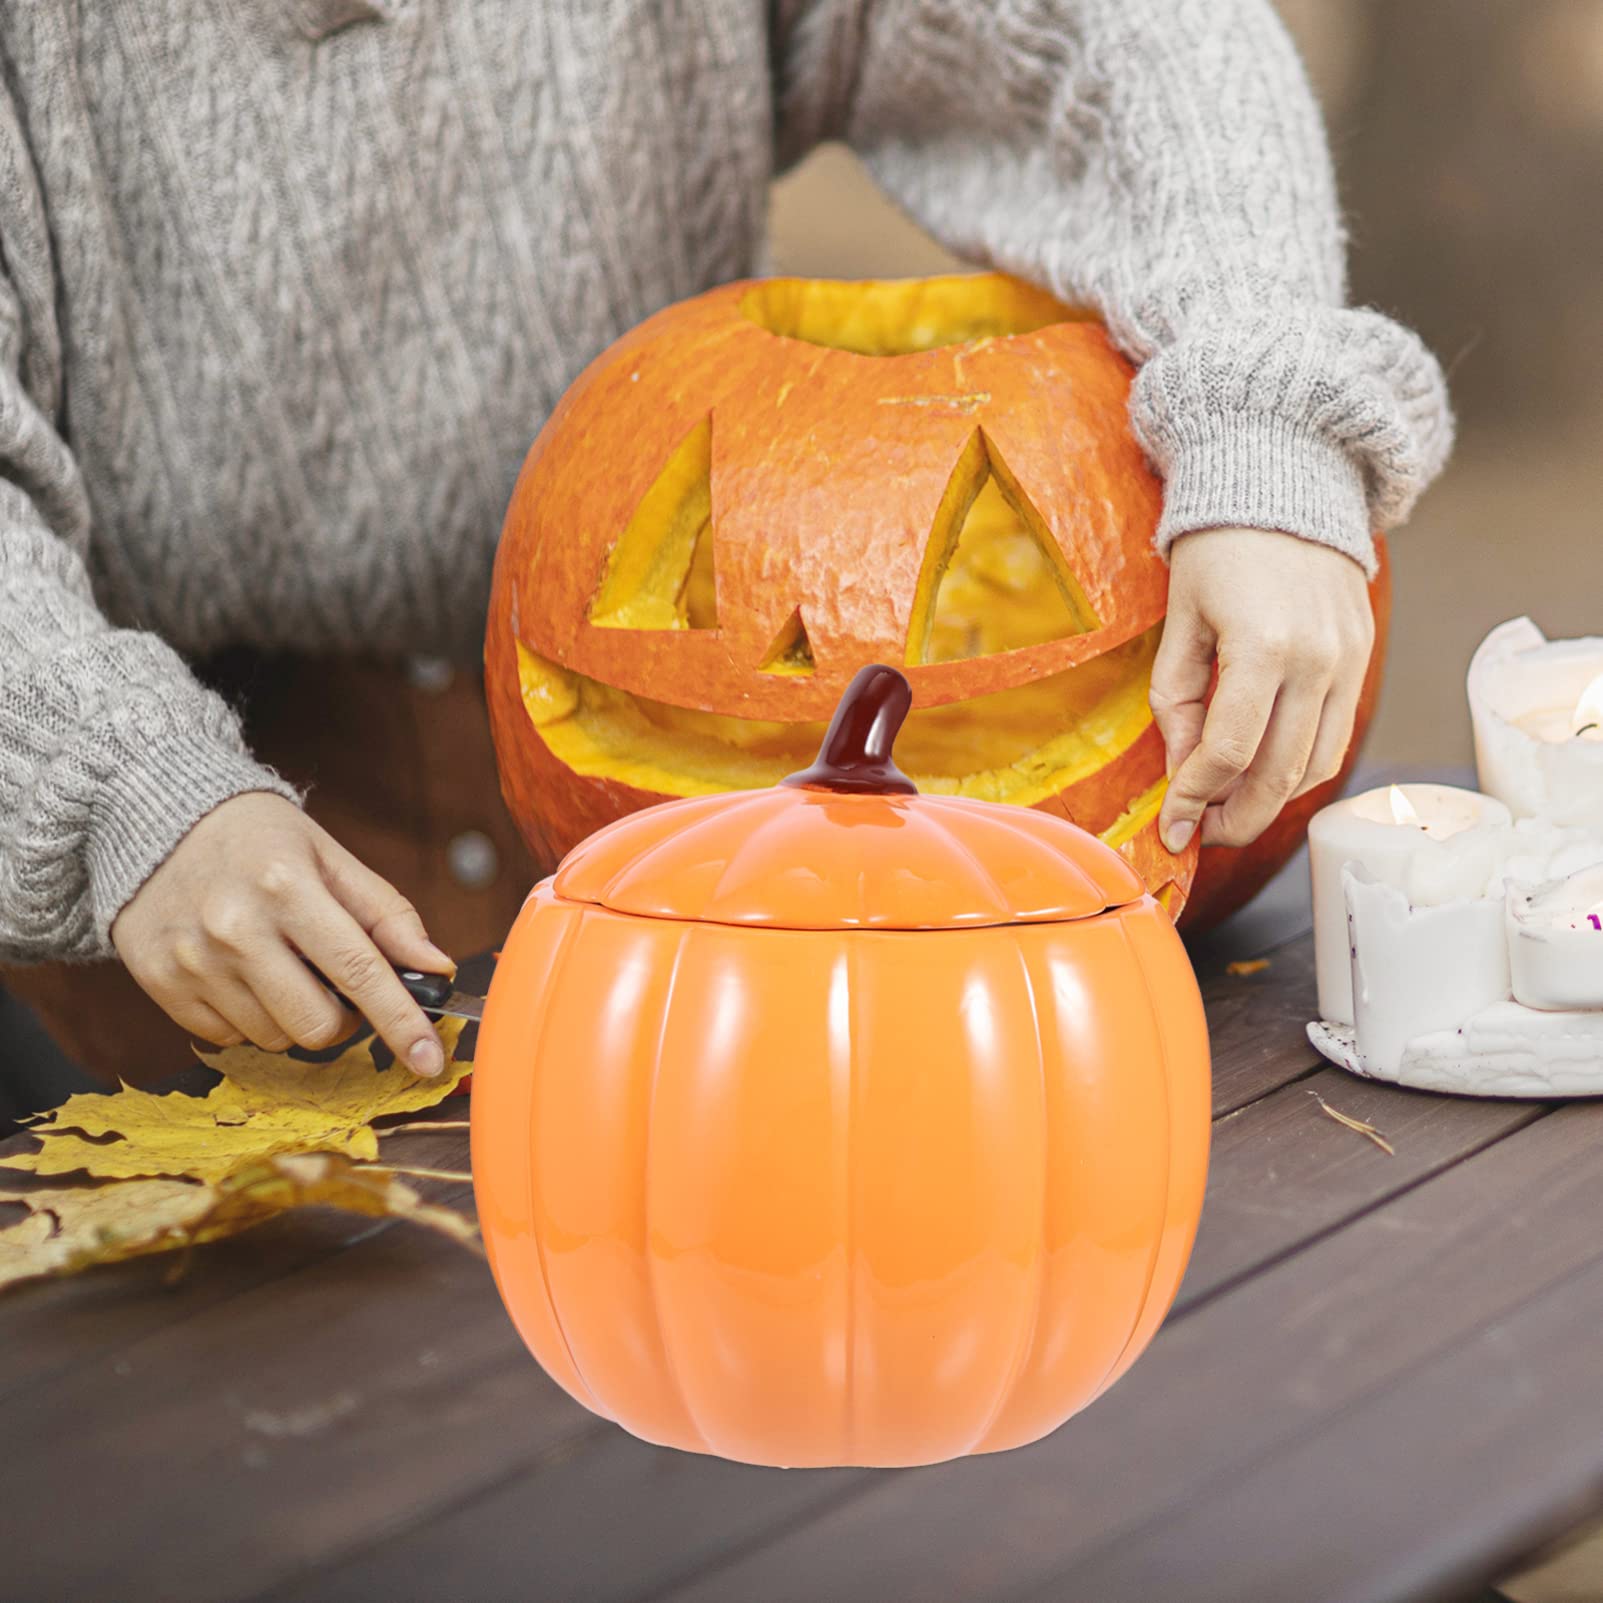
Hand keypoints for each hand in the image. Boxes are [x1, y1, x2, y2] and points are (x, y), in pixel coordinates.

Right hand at [111, 793, 455, 1075]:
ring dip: (294, 1017)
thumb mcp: (331, 858)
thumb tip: (437, 968)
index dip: (401, 1022)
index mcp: (287, 886)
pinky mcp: (159, 982)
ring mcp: (192, 960)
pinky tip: (241, 973)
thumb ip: (387, 915)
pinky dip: (249, 1018)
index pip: (359, 971)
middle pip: (316, 1025)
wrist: (157, 819)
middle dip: (344, 1020)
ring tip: (281, 966)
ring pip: (274, 1039)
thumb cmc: (260, 839)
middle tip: (337, 985)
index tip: (430, 1060)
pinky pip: (227, 1038)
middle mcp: (235, 927)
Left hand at [1152, 527, 1372, 852]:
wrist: (1285, 483)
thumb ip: (1175, 701)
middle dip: (1235, 819)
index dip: (1195, 800)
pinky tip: (1261, 772)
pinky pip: (1337, 736)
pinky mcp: (1364, 657)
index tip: (1172, 828)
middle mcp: (1317, 659)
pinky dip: (1300, 768)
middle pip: (1280, 774)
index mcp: (1263, 646)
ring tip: (1227, 808)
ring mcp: (1350, 660)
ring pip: (1316, 766)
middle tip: (1201, 835)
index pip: (1228, 752)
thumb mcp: (1180, 622)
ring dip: (1271, 802)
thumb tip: (1181, 774)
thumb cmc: (1218, 548)